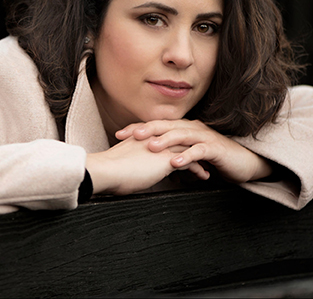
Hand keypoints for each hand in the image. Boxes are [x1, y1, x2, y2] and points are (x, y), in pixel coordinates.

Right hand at [86, 136, 205, 195]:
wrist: (105, 170)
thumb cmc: (108, 170)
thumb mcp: (120, 160)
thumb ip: (129, 160)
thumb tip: (128, 169)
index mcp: (143, 136)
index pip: (166, 137)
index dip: (176, 144)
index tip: (183, 152)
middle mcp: (155, 138)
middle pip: (180, 140)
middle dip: (192, 149)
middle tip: (201, 156)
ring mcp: (162, 147)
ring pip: (189, 150)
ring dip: (199, 159)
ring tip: (206, 169)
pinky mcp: (168, 160)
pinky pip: (190, 162)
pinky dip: (199, 169)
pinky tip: (203, 176)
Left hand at [115, 119, 273, 183]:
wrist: (243, 163)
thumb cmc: (214, 159)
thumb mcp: (188, 154)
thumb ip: (171, 153)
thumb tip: (149, 160)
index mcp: (184, 128)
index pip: (158, 126)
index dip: (139, 128)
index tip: (119, 135)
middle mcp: (193, 128)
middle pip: (167, 126)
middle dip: (147, 129)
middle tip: (129, 135)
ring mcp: (205, 137)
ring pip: (181, 135)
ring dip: (165, 140)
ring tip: (150, 147)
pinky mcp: (215, 149)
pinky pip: (199, 151)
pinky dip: (186, 156)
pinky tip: (174, 163)